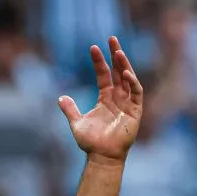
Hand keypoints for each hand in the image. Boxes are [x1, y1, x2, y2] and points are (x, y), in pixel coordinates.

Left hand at [59, 37, 143, 163]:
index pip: (103, 74)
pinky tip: (126, 73)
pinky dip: (132, 82)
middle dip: (116, 54)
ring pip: (128, 78)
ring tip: (118, 51)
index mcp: (105, 97)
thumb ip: (70, 109)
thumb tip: (60, 97)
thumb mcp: (76, 123)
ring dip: (124, 65)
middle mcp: (118, 97)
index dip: (99, 61)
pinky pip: (136, 92)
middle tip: (112, 38)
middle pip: (118, 71)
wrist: (102, 157)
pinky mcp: (136, 110)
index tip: (93, 47)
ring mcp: (128, 102)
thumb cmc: (90, 142)